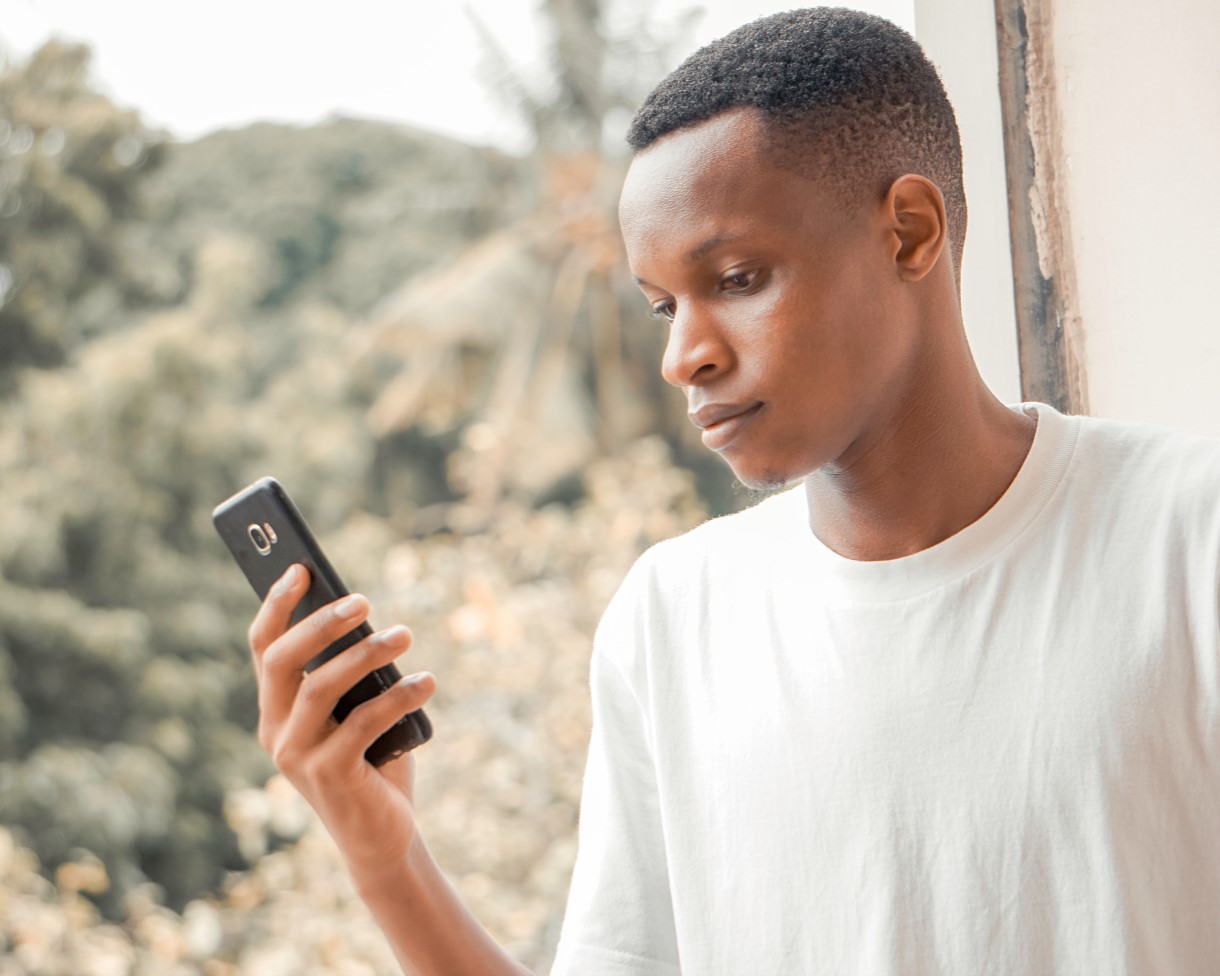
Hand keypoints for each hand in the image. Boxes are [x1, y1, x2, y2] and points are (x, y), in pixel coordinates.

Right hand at [247, 563, 436, 874]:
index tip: (301, 568)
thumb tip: (367, 619)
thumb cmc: (373, 762)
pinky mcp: (329, 776)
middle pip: (283, 661)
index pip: (264, 647)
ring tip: (406, 633)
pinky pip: (363, 723)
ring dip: (367, 653)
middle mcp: (274, 731)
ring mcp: (296, 756)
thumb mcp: (358, 711)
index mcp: (275, 710)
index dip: (277, 605)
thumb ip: (354, 676)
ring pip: (321, 686)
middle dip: (321, 623)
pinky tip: (428, 682)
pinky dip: (399, 696)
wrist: (383, 836)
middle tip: (364, 600)